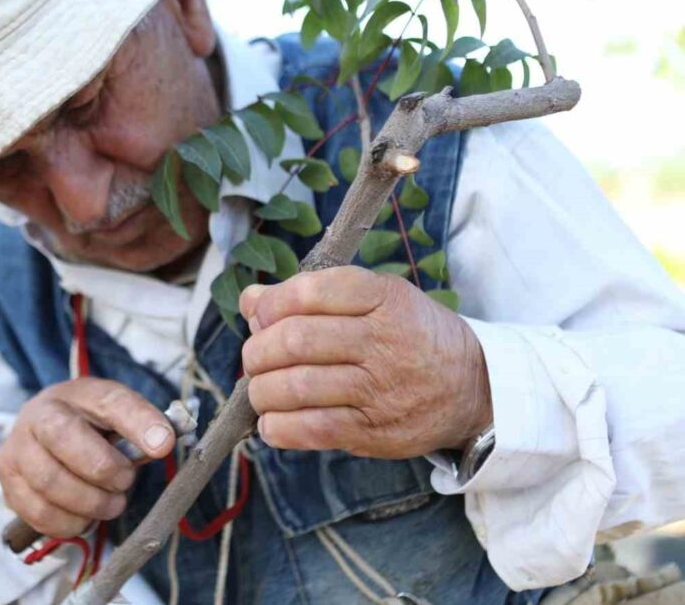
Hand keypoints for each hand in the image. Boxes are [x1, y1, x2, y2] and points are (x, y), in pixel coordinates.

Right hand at [0, 378, 175, 537]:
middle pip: (65, 439)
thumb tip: (162, 443)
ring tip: (109, 504)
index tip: (163, 446)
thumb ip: (143, 427)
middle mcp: (38, 414)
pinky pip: (39, 512)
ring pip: (49, 482)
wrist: (45, 434)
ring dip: (89, 503)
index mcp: (76, 393)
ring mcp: (17, 448)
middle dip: (104, 470)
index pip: (110, 401)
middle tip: (125, 483)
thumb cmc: (91, 429)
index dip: (139, 423)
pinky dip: (69, 522)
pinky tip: (84, 516)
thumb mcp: (119, 418)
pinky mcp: (8, 482)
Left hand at [239, 266, 491, 458]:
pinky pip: (313, 429)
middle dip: (257, 351)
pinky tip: (272, 422)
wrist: (473, 387)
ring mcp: (378, 389)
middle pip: (294, 341)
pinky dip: (279, 427)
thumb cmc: (411, 336)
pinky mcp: (374, 431)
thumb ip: (310, 296)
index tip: (261, 316)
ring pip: (297, 386)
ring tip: (261, 390)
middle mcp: (381, 341)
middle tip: (255, 359)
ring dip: (261, 391)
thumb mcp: (375, 299)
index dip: (271, 304)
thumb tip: (250, 300)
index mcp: (382, 298)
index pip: (310, 292)